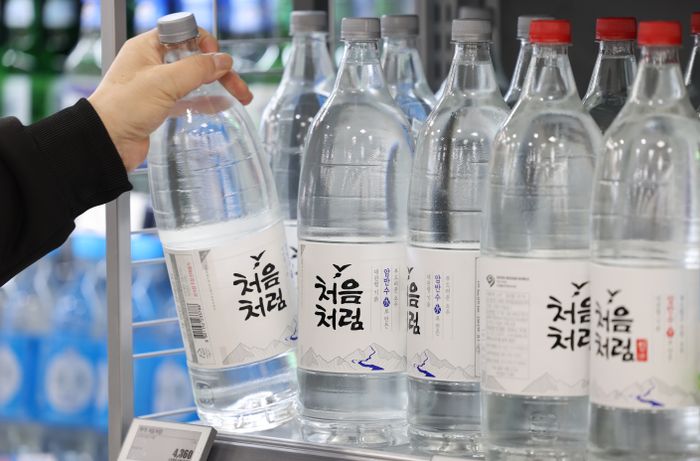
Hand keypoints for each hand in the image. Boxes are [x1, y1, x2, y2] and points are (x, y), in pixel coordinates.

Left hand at [88, 28, 252, 170]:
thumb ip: (197, 69)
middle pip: (194, 58)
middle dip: (219, 69)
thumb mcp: (164, 82)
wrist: (107, 141)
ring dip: (217, 86)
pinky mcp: (160, 107)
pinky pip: (188, 99)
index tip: (217, 58)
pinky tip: (222, 106)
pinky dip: (206, 102)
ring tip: (240, 97)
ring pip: (194, 79)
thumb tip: (222, 60)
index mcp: (147, 47)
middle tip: (238, 85)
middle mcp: (152, 63)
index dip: (204, 42)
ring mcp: (156, 86)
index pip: (183, 33)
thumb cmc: (123, 107)